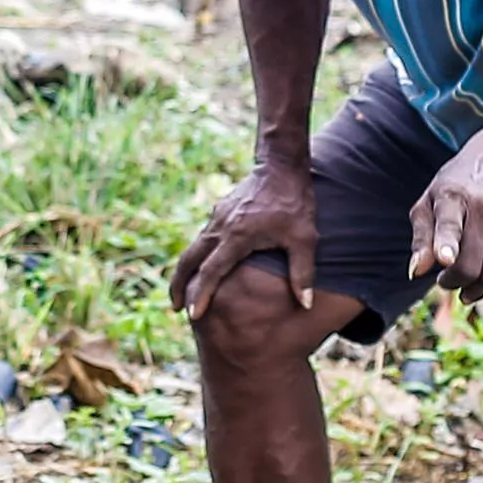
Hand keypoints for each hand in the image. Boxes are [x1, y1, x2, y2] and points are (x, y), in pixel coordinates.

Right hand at [173, 155, 319, 317]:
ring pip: (192, 249)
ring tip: (184, 293)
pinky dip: (196, 258)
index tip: (193, 315)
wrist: (281, 166)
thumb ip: (303, 272)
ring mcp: (217, 219)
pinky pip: (202, 240)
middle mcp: (221, 227)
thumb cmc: (295, 203)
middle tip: (176, 308)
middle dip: (179, 285)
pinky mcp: (219, 213)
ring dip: (185, 271)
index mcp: (238, 236)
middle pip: (189, 260)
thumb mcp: (304, 238)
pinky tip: (201, 268)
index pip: (212, 271)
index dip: (201, 294)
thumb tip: (306, 304)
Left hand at [408, 141, 482, 305]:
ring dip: (475, 290)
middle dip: (454, 281)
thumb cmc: (452, 189)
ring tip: (463, 289)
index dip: (447, 242)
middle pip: (470, 260)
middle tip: (444, 282)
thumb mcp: (428, 203)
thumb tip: (415, 273)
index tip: (444, 260)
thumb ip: (420, 239)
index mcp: (452, 196)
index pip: (450, 222)